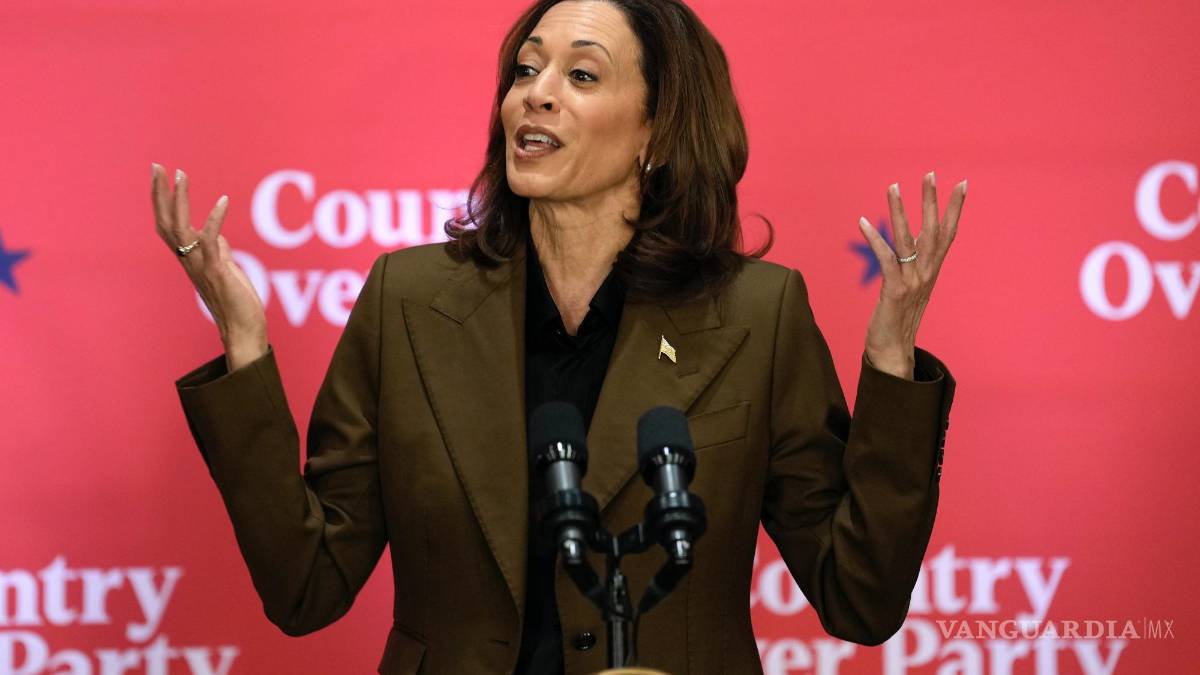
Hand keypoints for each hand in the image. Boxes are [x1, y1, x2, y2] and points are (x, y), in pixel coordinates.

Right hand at [151, 163, 267, 370]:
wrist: (243, 330)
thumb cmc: (236, 302)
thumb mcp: (226, 270)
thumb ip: (218, 251)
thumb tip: (216, 235)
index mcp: (189, 258)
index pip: (167, 225)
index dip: (161, 201)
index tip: (160, 175)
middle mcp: (189, 260)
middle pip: (165, 222)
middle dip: (160, 194)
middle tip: (158, 166)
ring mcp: (200, 266)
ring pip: (180, 229)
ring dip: (181, 200)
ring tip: (181, 175)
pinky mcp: (217, 271)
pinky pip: (211, 241)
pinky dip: (214, 220)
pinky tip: (223, 201)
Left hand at [856, 171, 965, 379]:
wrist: (893, 353)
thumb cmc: (898, 320)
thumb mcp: (910, 288)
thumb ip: (913, 264)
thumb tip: (911, 242)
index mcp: (932, 271)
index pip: (948, 234)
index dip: (955, 209)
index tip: (962, 183)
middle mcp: (927, 274)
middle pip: (934, 231)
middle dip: (932, 200)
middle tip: (931, 173)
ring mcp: (913, 282)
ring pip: (908, 240)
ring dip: (900, 212)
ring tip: (893, 187)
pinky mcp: (895, 291)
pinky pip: (885, 259)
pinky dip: (876, 239)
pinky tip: (864, 222)